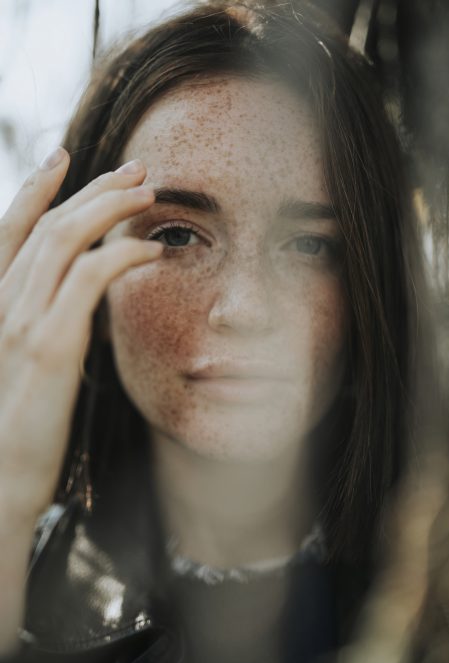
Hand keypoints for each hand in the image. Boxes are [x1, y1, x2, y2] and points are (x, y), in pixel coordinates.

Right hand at [0, 149, 161, 523]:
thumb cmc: (15, 431)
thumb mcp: (21, 368)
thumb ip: (40, 327)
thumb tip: (79, 307)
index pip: (9, 230)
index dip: (35, 188)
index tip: (65, 159)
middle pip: (47, 225)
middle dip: (91, 189)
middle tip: (134, 171)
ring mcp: (19, 321)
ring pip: (66, 239)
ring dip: (110, 208)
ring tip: (148, 194)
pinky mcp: (49, 346)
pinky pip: (89, 279)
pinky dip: (122, 256)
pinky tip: (149, 251)